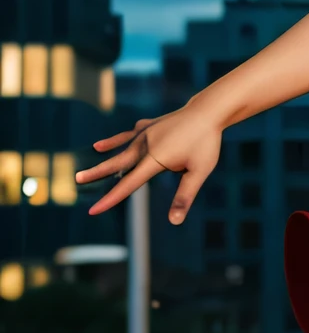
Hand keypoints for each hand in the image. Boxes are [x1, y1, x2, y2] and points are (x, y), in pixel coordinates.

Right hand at [75, 103, 223, 223]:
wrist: (208, 111)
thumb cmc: (206, 144)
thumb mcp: (199, 172)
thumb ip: (184, 196)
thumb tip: (174, 221)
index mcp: (154, 158)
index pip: (129, 184)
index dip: (111, 199)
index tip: (93, 210)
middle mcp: (144, 145)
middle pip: (117, 163)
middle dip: (97, 174)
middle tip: (77, 180)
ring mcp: (145, 133)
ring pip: (119, 149)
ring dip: (104, 158)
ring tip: (85, 169)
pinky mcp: (148, 126)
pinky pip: (128, 135)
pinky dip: (115, 141)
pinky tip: (100, 145)